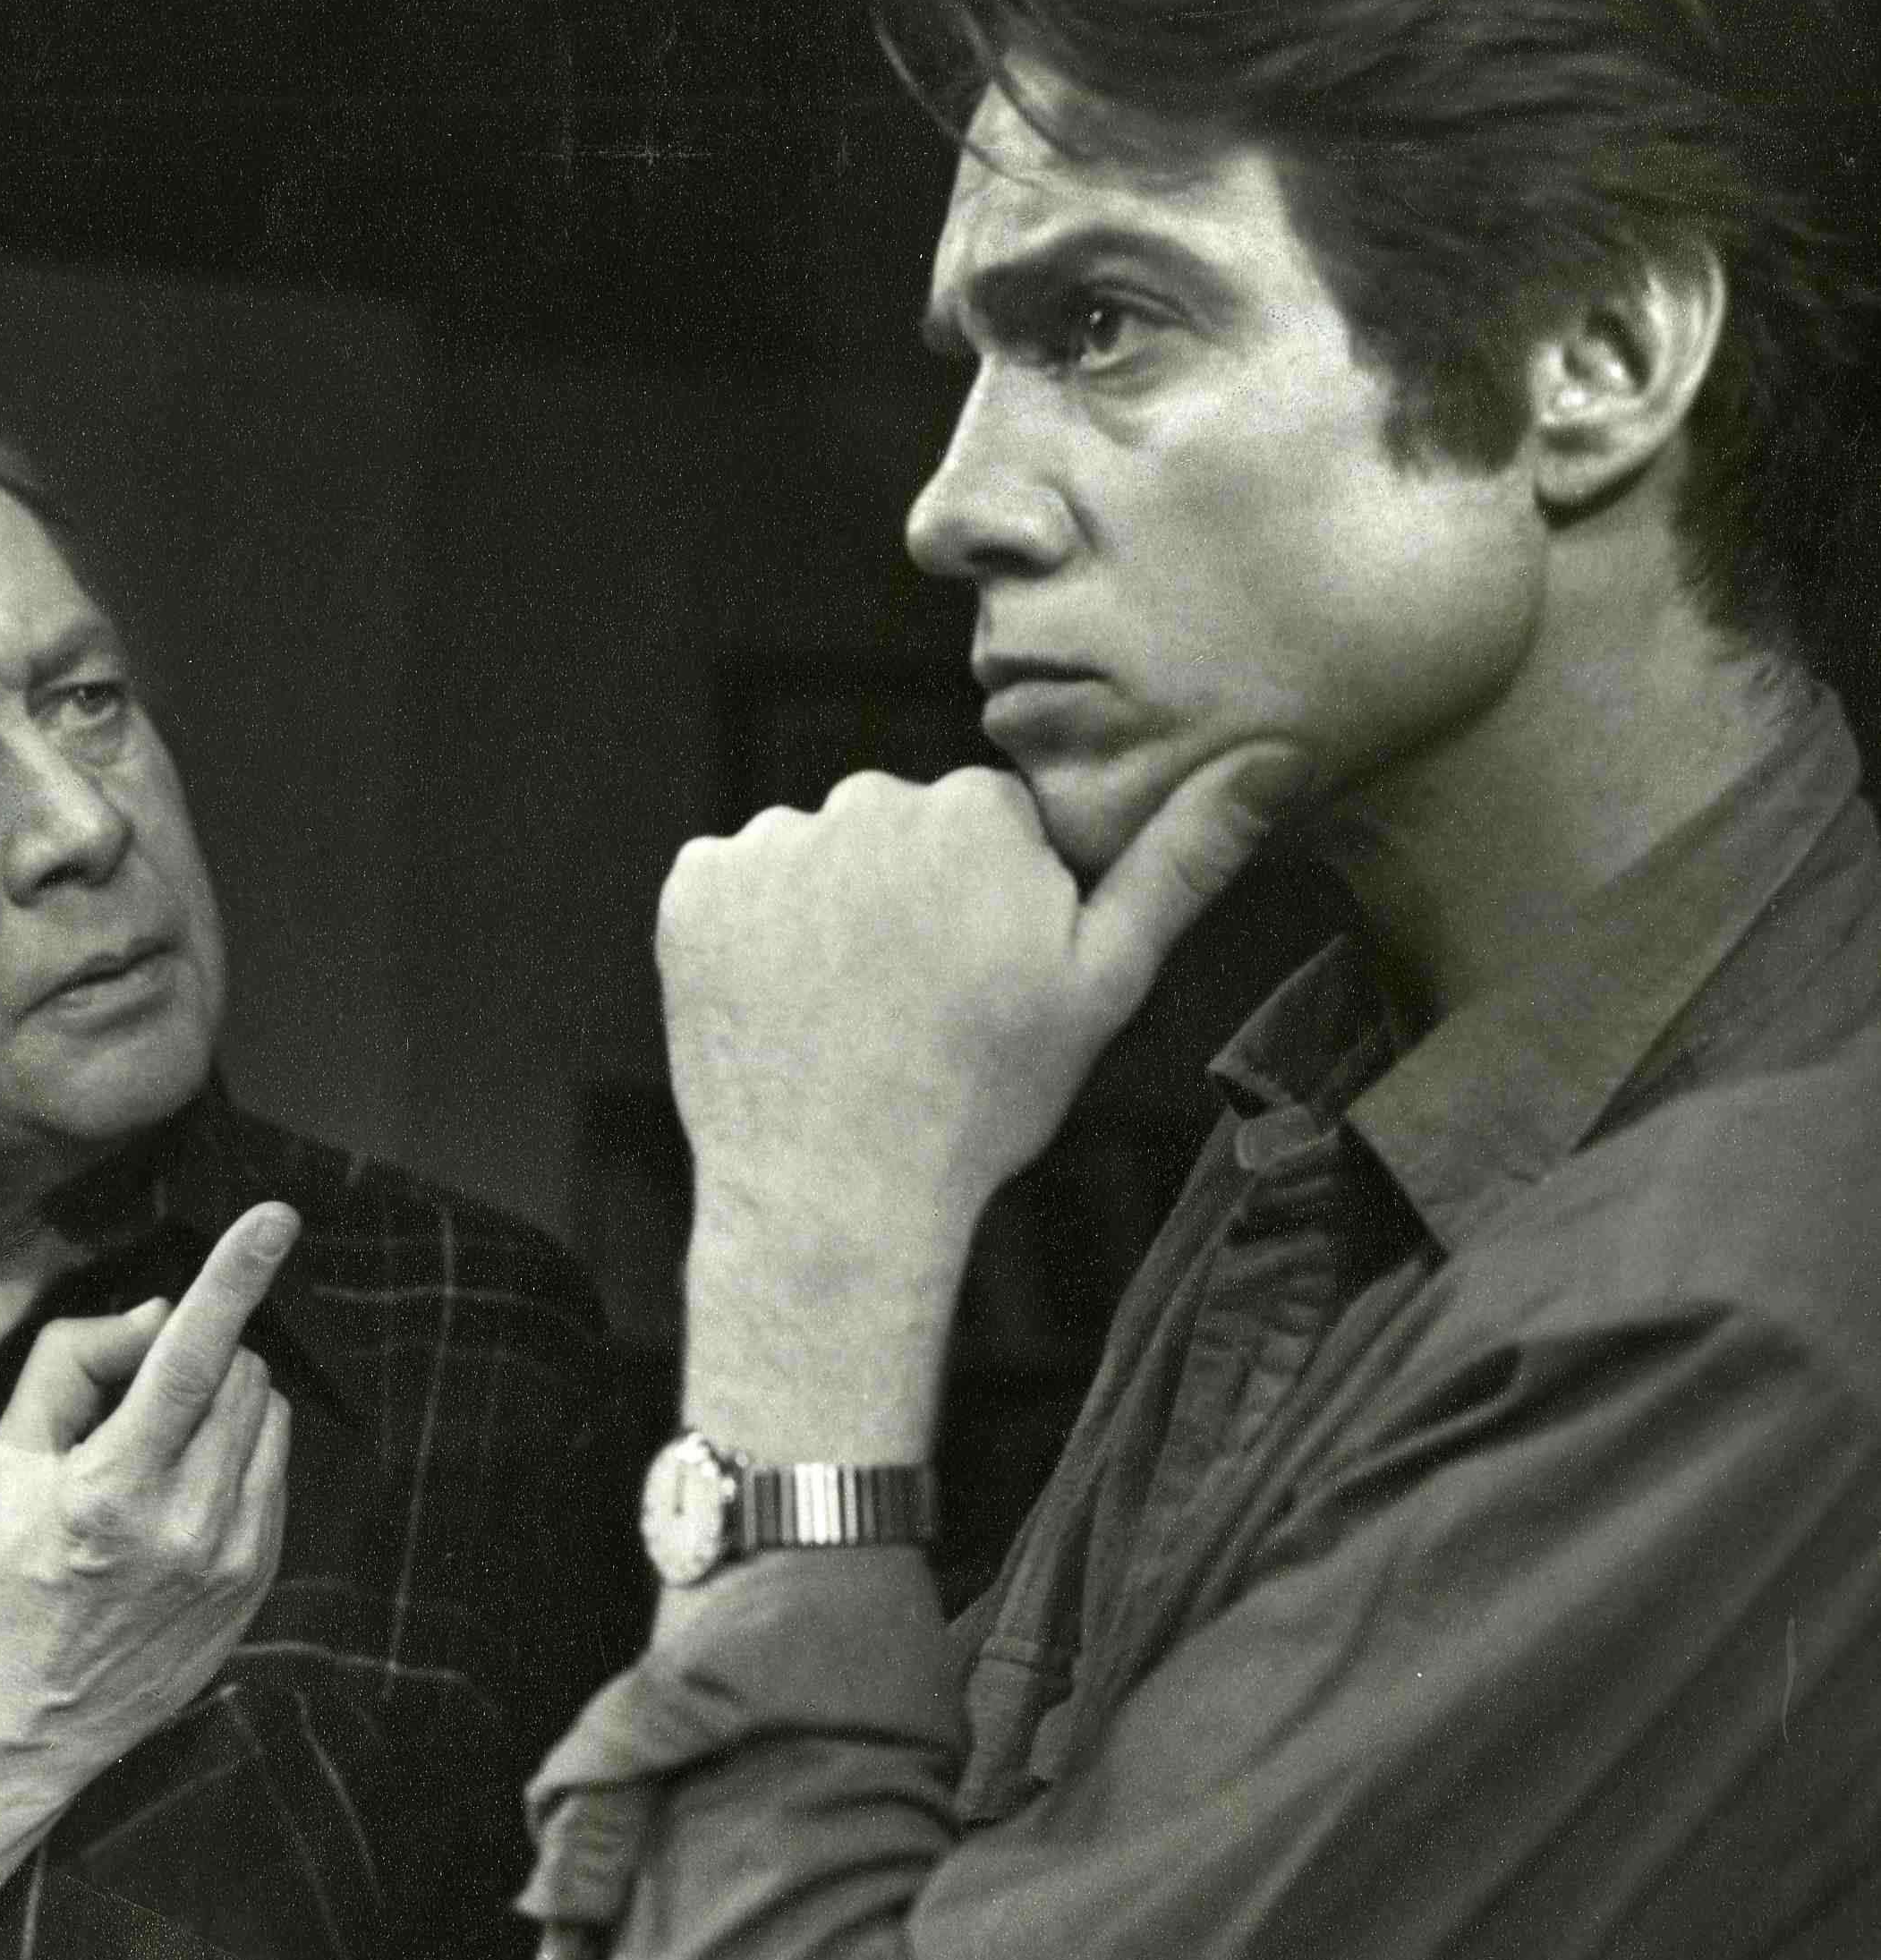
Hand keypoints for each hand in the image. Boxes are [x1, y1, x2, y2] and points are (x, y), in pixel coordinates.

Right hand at [0, 1202, 297, 1786]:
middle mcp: (185, 1524)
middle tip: (136, 1406)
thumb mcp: (8, 1457)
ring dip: (226, 1405)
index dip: (234, 1277)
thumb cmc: (4, 1571)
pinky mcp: (259, 1581)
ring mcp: (233, 1559)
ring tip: (158, 1455)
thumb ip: (77, 1362)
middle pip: (240, 1375)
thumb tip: (163, 1314)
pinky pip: (275, 1471)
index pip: (187, 1356)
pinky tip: (182, 1496)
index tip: (275, 1218)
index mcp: (111, 1488)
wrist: (23, 1714)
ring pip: (269, 1417)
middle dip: (200, 1360)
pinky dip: (238, 1456)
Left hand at [659, 745, 1303, 1271]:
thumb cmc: (981, 1102)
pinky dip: (749, 936)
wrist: (837, 1195)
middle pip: (895, 834)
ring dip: (826, 917)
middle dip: (905, 899)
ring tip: (843, 1017)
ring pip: (813, 861)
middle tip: (912, 1010)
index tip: (979, 983)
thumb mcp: (1104, 986)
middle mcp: (866, 800)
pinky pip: (731, 888)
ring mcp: (770, 843)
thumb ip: (1178, 864)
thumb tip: (1265, 764)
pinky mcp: (693, 889)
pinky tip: (781, 1008)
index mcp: (975, 808)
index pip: (986, 828)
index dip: (989, 908)